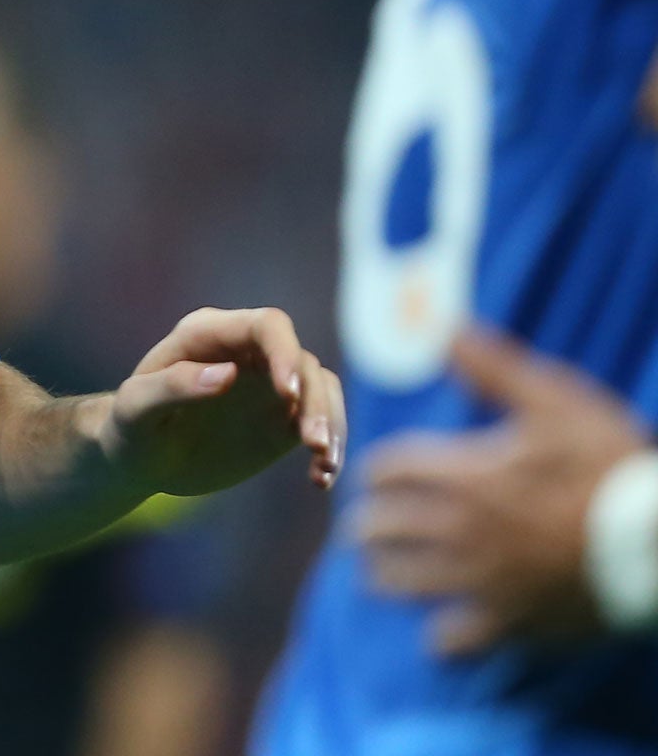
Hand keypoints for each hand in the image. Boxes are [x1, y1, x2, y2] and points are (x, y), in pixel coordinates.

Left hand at [105, 307, 343, 496]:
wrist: (139, 459)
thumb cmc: (129, 427)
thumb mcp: (135, 408)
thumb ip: (173, 386)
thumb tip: (227, 374)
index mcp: (208, 334)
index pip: (267, 326)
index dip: (285, 353)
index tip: (290, 395)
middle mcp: (246, 353)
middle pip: (302, 361)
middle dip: (315, 400)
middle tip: (313, 444)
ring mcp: (269, 385)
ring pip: (321, 390)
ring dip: (331, 425)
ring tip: (323, 467)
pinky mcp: (281, 420)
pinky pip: (321, 424)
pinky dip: (329, 449)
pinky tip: (320, 479)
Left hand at [357, 326, 648, 655]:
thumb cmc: (611, 466)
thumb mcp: (558, 402)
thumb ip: (495, 369)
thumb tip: (446, 330)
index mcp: (467, 475)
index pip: (391, 470)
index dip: (377, 469)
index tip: (373, 474)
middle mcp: (462, 529)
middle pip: (385, 528)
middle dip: (368, 524)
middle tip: (361, 526)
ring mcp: (485, 580)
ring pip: (406, 583)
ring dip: (383, 575)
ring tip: (373, 573)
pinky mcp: (514, 622)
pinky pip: (460, 640)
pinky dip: (444, 639)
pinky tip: (439, 636)